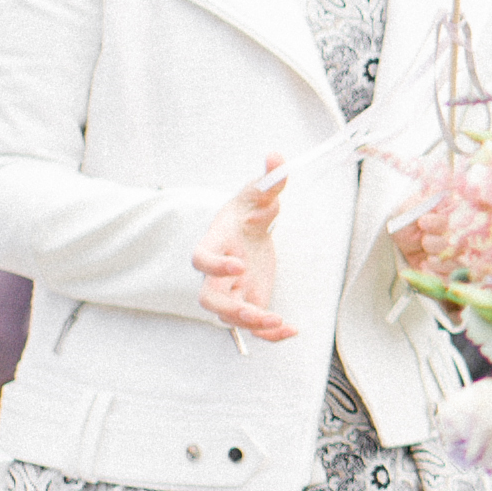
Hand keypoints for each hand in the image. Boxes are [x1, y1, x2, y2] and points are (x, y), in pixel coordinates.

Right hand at [191, 156, 294, 340]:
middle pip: (208, 299)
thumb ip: (269, 179)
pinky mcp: (250, 300)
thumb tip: (277, 157)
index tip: (239, 264)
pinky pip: (254, 324)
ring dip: (253, 324)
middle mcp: (217, 272)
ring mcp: (233, 289)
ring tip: (280, 323)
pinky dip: (270, 333)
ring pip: (230, 317)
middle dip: (230, 308)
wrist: (250, 226)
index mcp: (213, 243)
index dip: (215, 265)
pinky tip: (291, 331)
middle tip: (255, 311)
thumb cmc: (248, 209)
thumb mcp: (259, 192)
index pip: (200, 259)